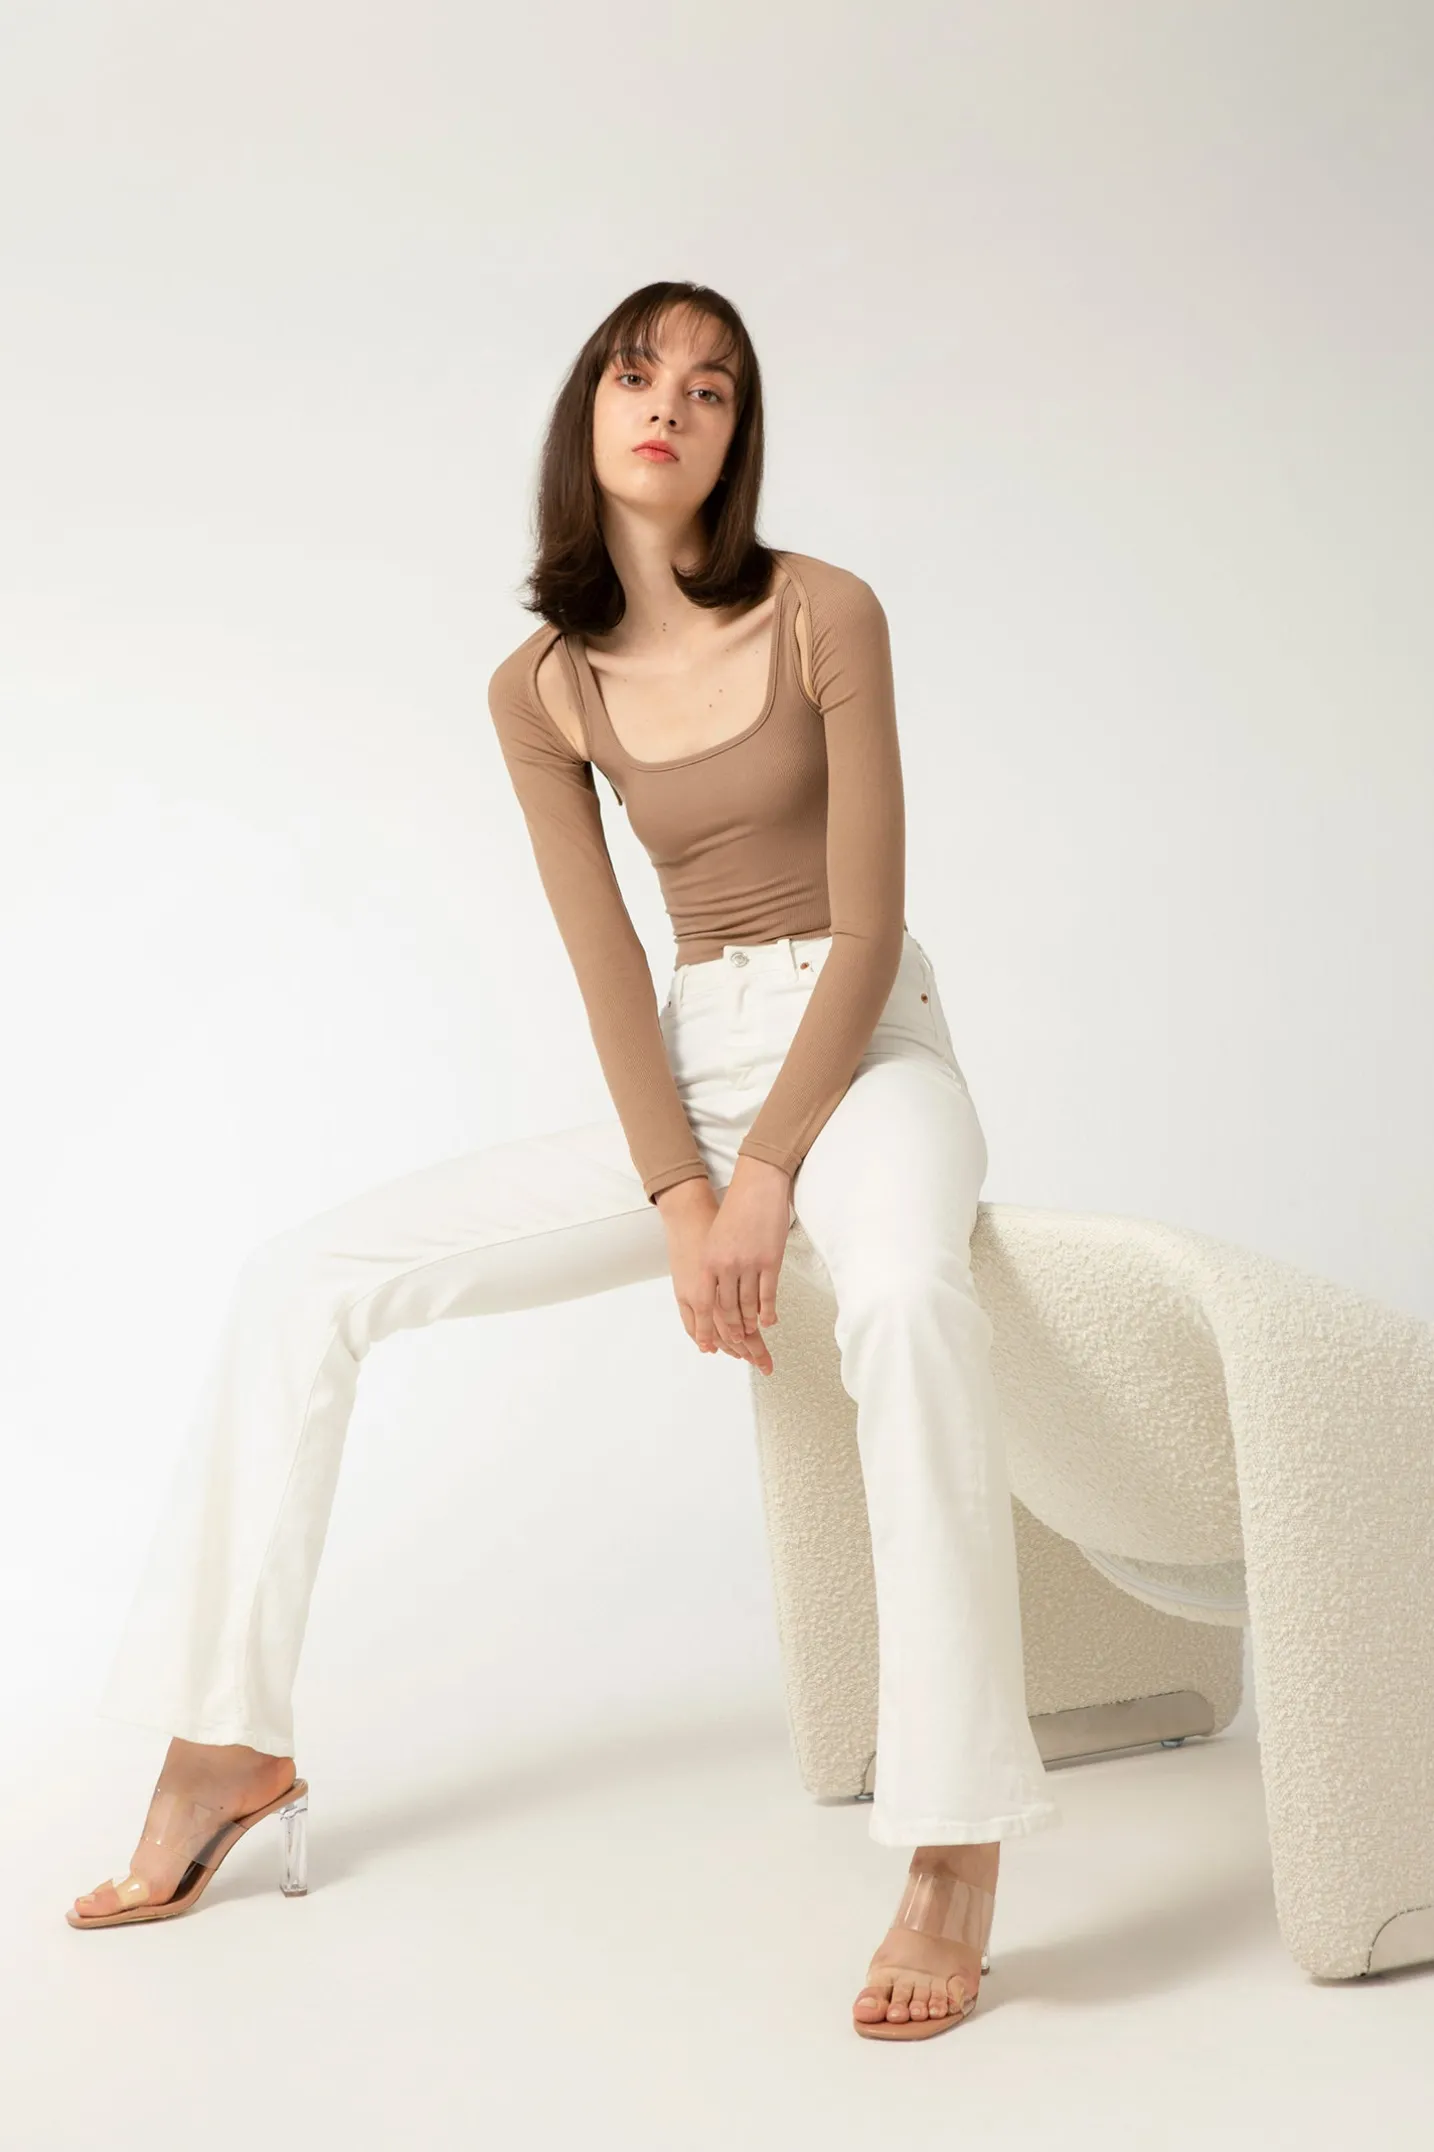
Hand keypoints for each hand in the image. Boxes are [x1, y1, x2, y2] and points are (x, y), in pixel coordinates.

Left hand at [656, 1162, 789, 1374]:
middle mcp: (725, 1266)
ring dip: (750, 1323)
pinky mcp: (769, 1261)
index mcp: (708, 1261)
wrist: (755, 1187)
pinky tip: (768, 1321)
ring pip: (748, 1305)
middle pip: (727, 1309)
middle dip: (732, 1331)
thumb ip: (713, 1267)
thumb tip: (714, 1293)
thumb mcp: (714, 1241)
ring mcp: (748, 1264)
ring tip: (752, 1334)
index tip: (711, 1345)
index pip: (705, 1304)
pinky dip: (767, 1311)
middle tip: (736, 1345)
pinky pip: (768, 1295)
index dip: (708, 1328)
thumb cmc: (734, 1212)